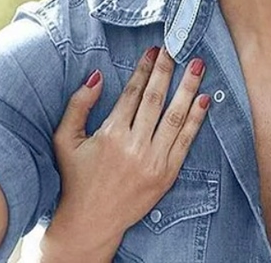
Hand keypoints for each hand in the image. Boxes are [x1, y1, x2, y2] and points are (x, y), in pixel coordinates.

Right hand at [37, 47, 210, 262]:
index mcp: (110, 134)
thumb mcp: (65, 140)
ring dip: (189, 89)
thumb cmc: (76, 179)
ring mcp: (153, 161)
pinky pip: (186, 141)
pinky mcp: (167, 174)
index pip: (132, 93)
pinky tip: (205, 99)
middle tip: (178, 48)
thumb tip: (96, 75)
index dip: (144, 69)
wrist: (91, 222)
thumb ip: (78, 105)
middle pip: (155, 99)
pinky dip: (197, 119)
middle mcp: (134, 146)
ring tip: (198, 65)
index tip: (154, 51)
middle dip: (167, 71)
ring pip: (176, 117)